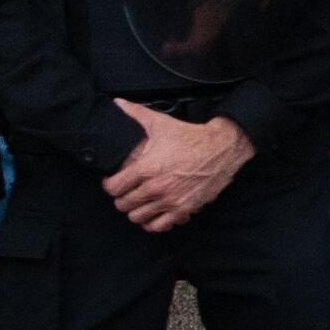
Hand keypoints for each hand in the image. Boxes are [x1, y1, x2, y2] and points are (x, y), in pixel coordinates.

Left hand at [101, 99, 253, 231]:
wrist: (221, 149)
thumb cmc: (190, 136)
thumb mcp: (160, 123)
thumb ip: (135, 113)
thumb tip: (117, 103)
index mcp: (146, 168)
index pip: (113, 187)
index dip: (108, 184)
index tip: (112, 181)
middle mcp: (156, 188)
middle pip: (123, 204)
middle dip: (121, 198)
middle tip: (126, 191)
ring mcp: (170, 201)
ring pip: (138, 217)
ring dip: (135, 211)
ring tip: (139, 203)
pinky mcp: (184, 210)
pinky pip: (159, 226)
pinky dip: (153, 222)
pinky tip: (154, 213)